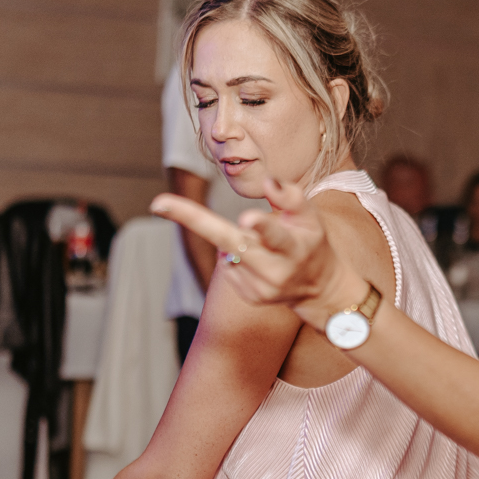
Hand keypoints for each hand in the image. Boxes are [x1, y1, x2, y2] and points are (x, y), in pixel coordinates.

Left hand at [153, 180, 367, 326]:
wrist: (319, 287)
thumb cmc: (310, 241)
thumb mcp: (310, 216)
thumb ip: (291, 196)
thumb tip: (268, 181)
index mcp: (294, 248)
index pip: (276, 236)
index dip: (261, 227)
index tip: (246, 219)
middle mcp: (277, 271)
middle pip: (233, 243)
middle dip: (195, 221)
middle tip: (159, 203)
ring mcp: (260, 288)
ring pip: (227, 251)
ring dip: (234, 240)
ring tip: (262, 246)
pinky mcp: (250, 297)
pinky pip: (227, 266)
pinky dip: (236, 257)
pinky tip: (257, 260)